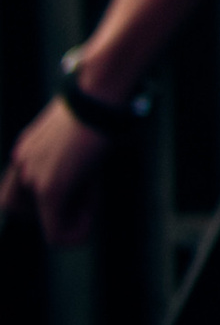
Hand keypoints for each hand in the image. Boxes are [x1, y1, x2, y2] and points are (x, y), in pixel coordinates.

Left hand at [0, 98, 111, 244]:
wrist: (100, 90)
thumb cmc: (100, 100)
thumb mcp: (80, 126)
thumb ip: (74, 149)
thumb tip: (87, 167)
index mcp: (27, 147)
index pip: (18, 185)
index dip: (45, 192)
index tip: (79, 182)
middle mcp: (22, 162)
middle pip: (15, 206)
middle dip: (46, 211)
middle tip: (78, 202)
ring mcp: (34, 177)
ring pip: (41, 219)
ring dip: (65, 221)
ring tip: (89, 211)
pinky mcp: (51, 189)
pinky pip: (55, 230)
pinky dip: (72, 234)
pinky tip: (89, 226)